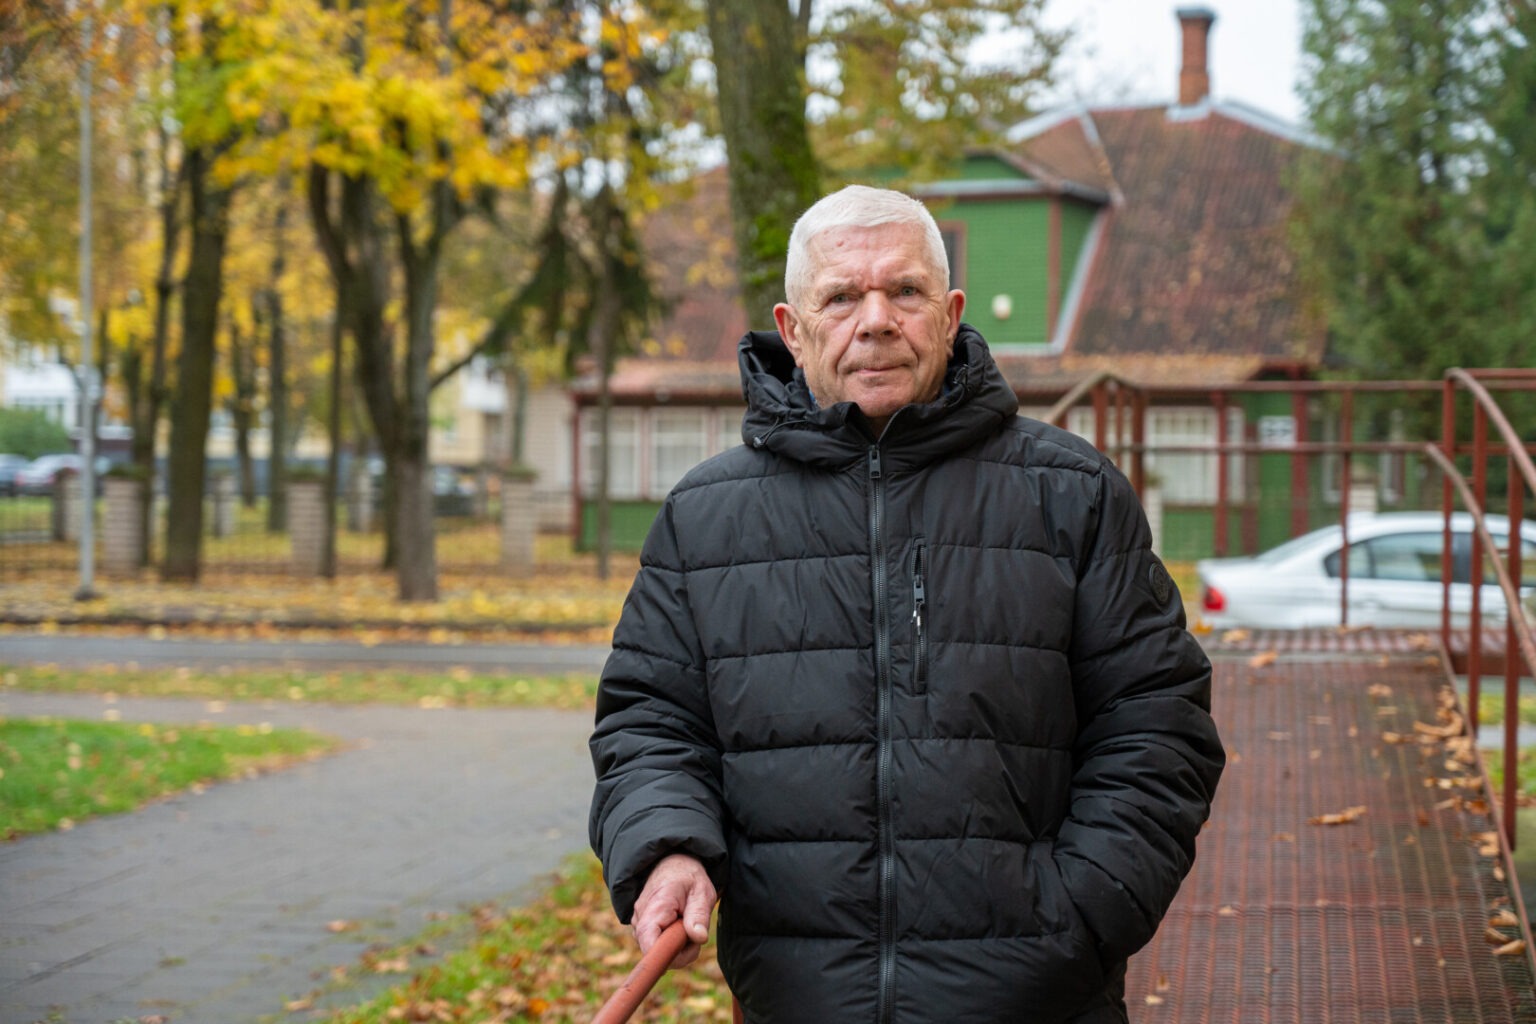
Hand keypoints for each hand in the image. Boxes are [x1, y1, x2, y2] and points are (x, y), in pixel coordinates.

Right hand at [632, 852, 715, 968]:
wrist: (673, 863)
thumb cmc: (689, 878)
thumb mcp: (701, 892)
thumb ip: (699, 915)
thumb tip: (699, 938)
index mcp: (655, 907)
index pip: (649, 944)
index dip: (667, 956)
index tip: (687, 949)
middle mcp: (640, 917)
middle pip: (655, 952)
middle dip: (679, 950)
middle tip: (694, 931)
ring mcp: (638, 923)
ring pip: (656, 950)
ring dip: (675, 945)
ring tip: (686, 924)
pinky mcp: (642, 927)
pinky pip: (655, 945)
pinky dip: (670, 941)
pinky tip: (677, 926)